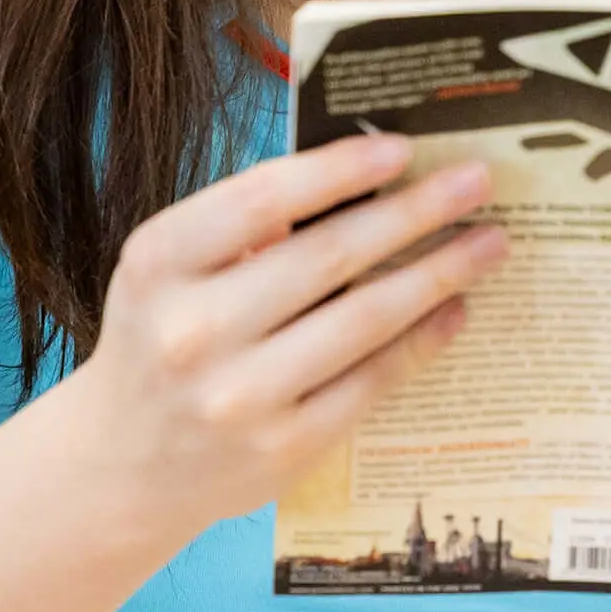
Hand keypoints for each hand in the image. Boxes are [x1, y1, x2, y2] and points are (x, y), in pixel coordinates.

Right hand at [59, 133, 507, 544]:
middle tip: (476, 182)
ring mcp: (239, 396)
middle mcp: (193, 329)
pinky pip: (370, 382)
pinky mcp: (280, 449)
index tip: (403, 146)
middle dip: (414, 212)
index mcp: (159, 262)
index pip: (262, 198)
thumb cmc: (163, 338)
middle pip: (328, 256)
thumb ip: (244, 226)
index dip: (339, 168)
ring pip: (362, 319)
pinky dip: (421, 341)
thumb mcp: (171, 269)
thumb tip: (366, 177)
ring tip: (487, 243)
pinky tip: (454, 310)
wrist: (123, 464)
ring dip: (437, 273)